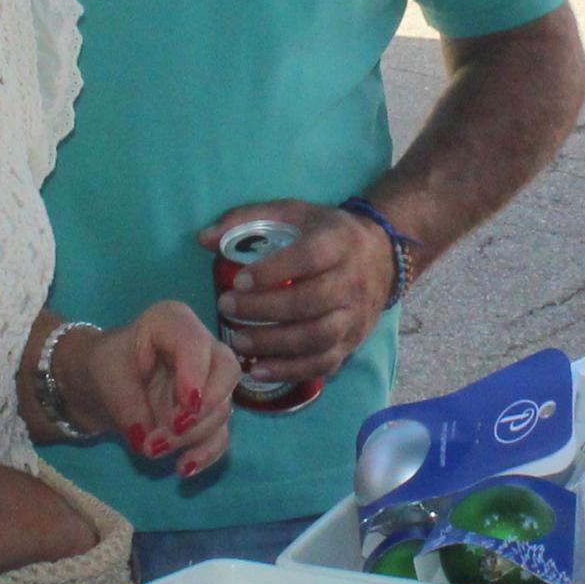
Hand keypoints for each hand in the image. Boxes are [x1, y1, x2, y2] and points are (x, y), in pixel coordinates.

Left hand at [72, 304, 233, 476]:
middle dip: (203, 408)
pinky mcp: (208, 414)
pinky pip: (220, 435)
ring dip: (193, 436)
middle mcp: (202, 349)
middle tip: (172, 430)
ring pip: (222, 409)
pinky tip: (183, 467)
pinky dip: (205, 454)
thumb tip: (147, 441)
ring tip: (153, 450)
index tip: (187, 405)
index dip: (196, 373)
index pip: (196, 343)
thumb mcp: (105, 376)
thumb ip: (125, 404)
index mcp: (174, 323)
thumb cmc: (106, 367)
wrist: (104, 386)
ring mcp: (210, 382)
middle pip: (226, 373)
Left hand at [199, 200, 395, 391]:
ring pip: (317, 337)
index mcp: (338, 242)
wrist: (382, 257)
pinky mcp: (352, 341)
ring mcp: (355, 315)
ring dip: (274, 344)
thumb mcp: (294, 212)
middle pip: (310, 301)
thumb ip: (248, 219)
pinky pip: (324, 362)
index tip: (238, 280)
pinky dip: (291, 370)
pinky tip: (260, 370)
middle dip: (264, 309)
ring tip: (238, 342)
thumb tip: (202, 238)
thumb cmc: (327, 233)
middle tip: (226, 307)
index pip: (310, 257)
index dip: (274, 271)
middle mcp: (352, 280)